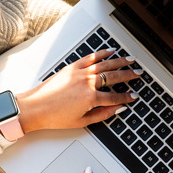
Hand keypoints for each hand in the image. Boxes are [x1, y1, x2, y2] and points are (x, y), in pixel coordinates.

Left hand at [15, 49, 141, 133]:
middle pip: (113, 77)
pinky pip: (90, 58)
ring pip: (104, 64)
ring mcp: (79, 73)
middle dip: (128, 75)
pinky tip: (110, 51)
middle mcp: (87, 83)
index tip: (133, 96)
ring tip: (130, 60)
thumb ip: (102, 114)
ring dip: (119, 62)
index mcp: (90, 98)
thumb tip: (116, 109)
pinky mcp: (71, 67)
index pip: (115, 97)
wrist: (34, 108)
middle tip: (138, 74)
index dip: (126, 97)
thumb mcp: (81, 122)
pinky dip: (101, 53)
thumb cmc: (54, 117)